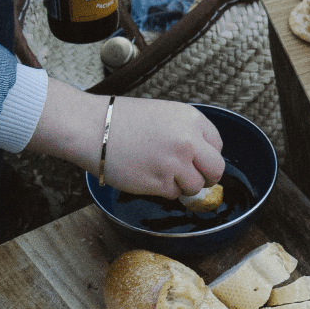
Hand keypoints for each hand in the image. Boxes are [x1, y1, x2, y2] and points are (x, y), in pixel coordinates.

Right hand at [26, 81, 225, 199]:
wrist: (92, 128)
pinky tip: (147, 176)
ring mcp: (175, 163)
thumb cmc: (122, 120)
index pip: (217, 145)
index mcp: (192, 119)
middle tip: (195, 178)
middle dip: (207, 177)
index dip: (207, 156)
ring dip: (183, 185)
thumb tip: (202, 155)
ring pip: (195, 186)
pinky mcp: (159, 182)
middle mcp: (189, 141)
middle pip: (216, 169)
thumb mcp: (165, 114)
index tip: (198, 160)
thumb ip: (186, 131)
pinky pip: (173, 194)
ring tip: (162, 174)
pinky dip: (163, 190)